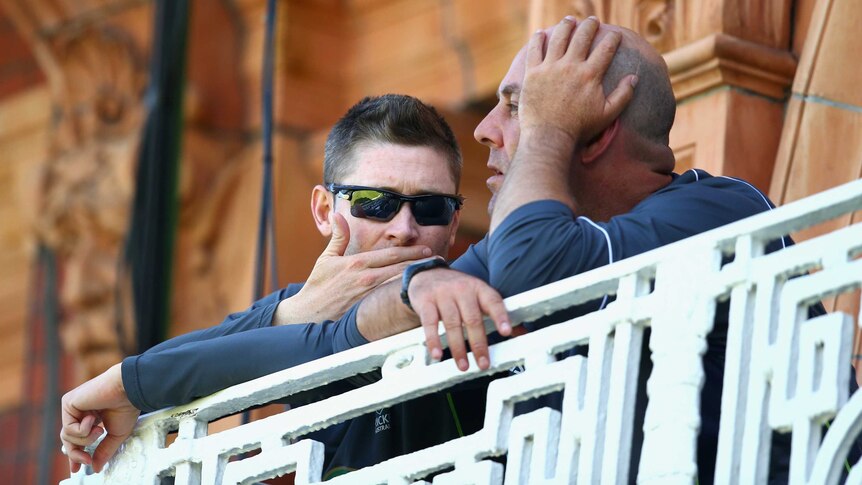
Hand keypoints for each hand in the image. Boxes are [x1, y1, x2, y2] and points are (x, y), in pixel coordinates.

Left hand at [60, 363, 139, 472]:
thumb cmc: (126, 407)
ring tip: (99, 430)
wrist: (128, 390)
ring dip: (85, 439)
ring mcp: (73, 406)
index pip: (77, 438)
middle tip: (87, 461)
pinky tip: (94, 418)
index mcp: (91, 417)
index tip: (77, 468)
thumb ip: (104, 450)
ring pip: (67, 436)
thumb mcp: (116, 434)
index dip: (76, 454)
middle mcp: (80, 411)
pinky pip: (68, 428)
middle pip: (68, 440)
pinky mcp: (68, 402)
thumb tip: (96, 467)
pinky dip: (83, 430)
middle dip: (76, 454)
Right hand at [274, 213, 432, 323]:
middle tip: (439, 263)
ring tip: (434, 279)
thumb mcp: (326, 258)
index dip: (413, 252)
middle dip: (421, 265)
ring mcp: (368, 296)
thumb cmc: (318, 286)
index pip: (392, 255)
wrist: (307, 314)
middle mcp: (366, 278)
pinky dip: (405, 298)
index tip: (428, 250)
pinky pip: (391, 303)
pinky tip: (419, 298)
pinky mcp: (368, 310)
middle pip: (400, 269)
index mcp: (358, 263)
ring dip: (416, 281)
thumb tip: (337, 214)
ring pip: (399, 286)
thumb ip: (337, 237)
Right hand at [408, 268, 510, 370]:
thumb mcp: (477, 295)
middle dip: (479, 344)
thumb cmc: (457, 289)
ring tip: (463, 365)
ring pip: (452, 324)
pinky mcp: (425, 301)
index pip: (493, 301)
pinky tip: (437, 354)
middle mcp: (462, 290)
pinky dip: (434, 341)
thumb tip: (521, 332)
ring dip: (458, 348)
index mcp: (479, 288)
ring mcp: (443, 295)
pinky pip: (430, 324)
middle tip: (483, 363)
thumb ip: (495, 313)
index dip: (500, 316)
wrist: (426, 273)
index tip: (506, 332)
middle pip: (472, 319)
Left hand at [520, 16, 634, 145]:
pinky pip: (534, 49)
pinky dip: (537, 39)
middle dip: (590, 25)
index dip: (613, 39)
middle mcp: (571, 66)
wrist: (549, 136)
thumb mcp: (607, 114)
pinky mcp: (532, 73)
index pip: (606, 48)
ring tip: (570, 20)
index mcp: (591, 75)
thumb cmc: (579, 128)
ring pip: (559, 38)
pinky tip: (540, 33)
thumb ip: (624, 95)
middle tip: (592, 21)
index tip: (615, 35)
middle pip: (582, 36)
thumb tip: (634, 77)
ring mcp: (550, 68)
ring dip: (566, 26)